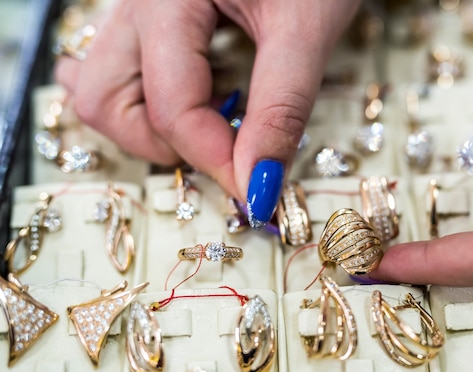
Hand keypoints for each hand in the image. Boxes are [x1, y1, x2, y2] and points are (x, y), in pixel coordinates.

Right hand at [54, 0, 360, 224]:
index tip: (255, 191)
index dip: (214, 158)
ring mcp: (140, 11)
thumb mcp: (307, 29)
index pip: (171, 103)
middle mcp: (139, 3)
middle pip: (105, 99)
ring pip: (105, 88)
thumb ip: (281, 109)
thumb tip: (258, 187)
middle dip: (163, 144)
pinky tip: (190, 105)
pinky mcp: (155, 21)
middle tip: (224, 154)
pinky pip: (125, 72)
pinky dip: (151, 104)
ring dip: (151, 128)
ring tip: (211, 128)